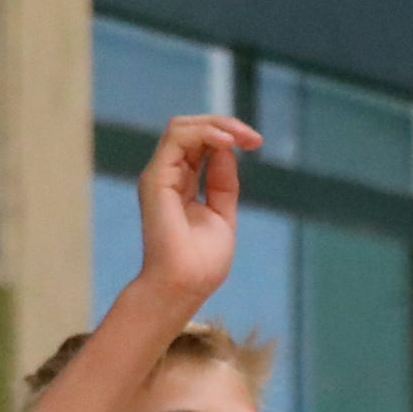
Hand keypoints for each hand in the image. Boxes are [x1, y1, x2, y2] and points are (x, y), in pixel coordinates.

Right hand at [132, 112, 256, 311]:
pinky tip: (226, 142)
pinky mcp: (156, 178)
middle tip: (253, 138)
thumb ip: (223, 183)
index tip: (256, 142)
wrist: (184, 286)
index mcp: (181, 184)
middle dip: (225, 126)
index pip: (201, 144)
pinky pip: (176, 138)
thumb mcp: (223, 215)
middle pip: (192, 130)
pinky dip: (204, 133)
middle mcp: (167, 175)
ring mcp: (159, 175)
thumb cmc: (202, 263)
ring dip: (217, 125)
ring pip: (182, 127)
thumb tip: (228, 151)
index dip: (228, 136)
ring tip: (242, 136)